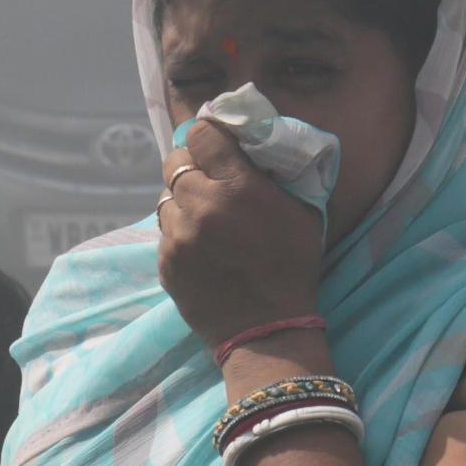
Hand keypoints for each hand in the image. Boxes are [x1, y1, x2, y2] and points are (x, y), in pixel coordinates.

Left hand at [157, 120, 323, 348]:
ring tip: (203, 216)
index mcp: (237, 187)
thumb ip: (276, 174)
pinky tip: (200, 245)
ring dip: (183, 200)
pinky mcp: (165, 261)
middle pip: (175, 162)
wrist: (268, 330)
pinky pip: (164, 231)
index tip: (215, 144)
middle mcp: (201, 206)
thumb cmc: (293, 267)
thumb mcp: (301, 212)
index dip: (208, 136)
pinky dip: (179, 231)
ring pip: (166, 196)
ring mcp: (178, 236)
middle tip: (208, 179)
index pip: (201, 135)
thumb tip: (254, 143)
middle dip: (191, 165)